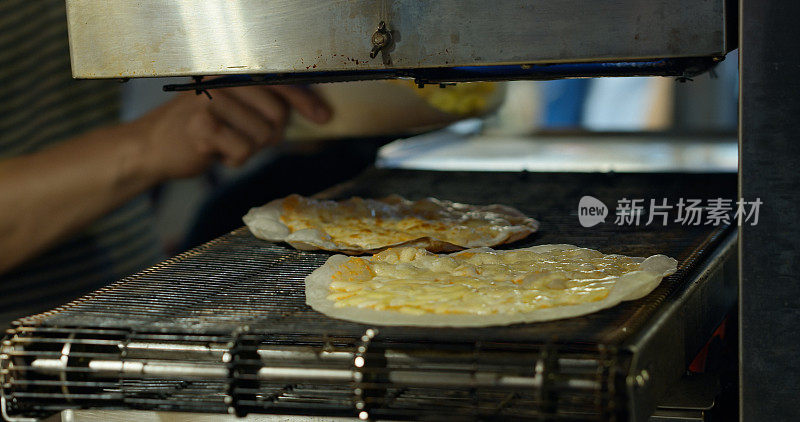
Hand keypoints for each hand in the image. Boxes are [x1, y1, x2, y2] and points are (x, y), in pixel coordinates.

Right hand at [132, 85, 330, 180]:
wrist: (151, 146)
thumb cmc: (198, 129)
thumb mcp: (233, 109)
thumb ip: (266, 106)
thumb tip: (317, 113)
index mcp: (231, 73)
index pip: (280, 83)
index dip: (306, 101)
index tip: (324, 117)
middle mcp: (222, 81)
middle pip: (278, 115)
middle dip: (269, 136)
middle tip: (245, 139)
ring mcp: (211, 102)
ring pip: (263, 136)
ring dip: (249, 150)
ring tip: (225, 143)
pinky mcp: (204, 127)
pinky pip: (244, 151)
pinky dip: (234, 160)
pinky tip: (216, 153)